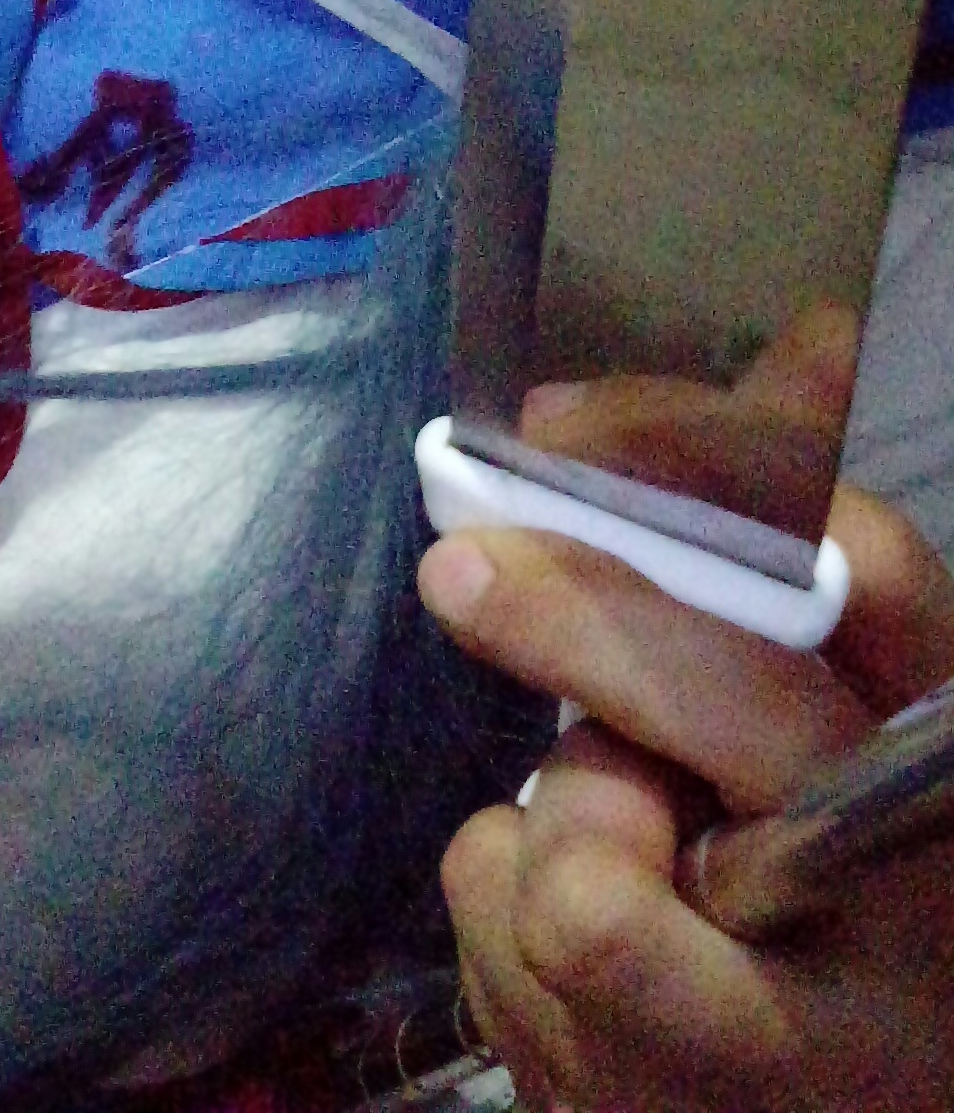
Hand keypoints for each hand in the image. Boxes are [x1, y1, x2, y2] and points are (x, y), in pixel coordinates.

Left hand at [419, 358, 953, 1108]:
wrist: (802, 1109)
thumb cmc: (815, 892)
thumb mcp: (829, 720)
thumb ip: (796, 554)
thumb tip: (812, 331)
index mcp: (945, 774)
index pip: (869, 575)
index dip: (713, 458)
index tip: (567, 416)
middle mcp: (900, 909)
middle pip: (734, 713)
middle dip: (578, 619)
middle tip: (462, 566)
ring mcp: (785, 1049)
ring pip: (588, 868)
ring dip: (556, 822)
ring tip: (615, 851)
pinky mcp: (649, 1109)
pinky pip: (503, 936)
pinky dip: (499, 905)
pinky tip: (569, 955)